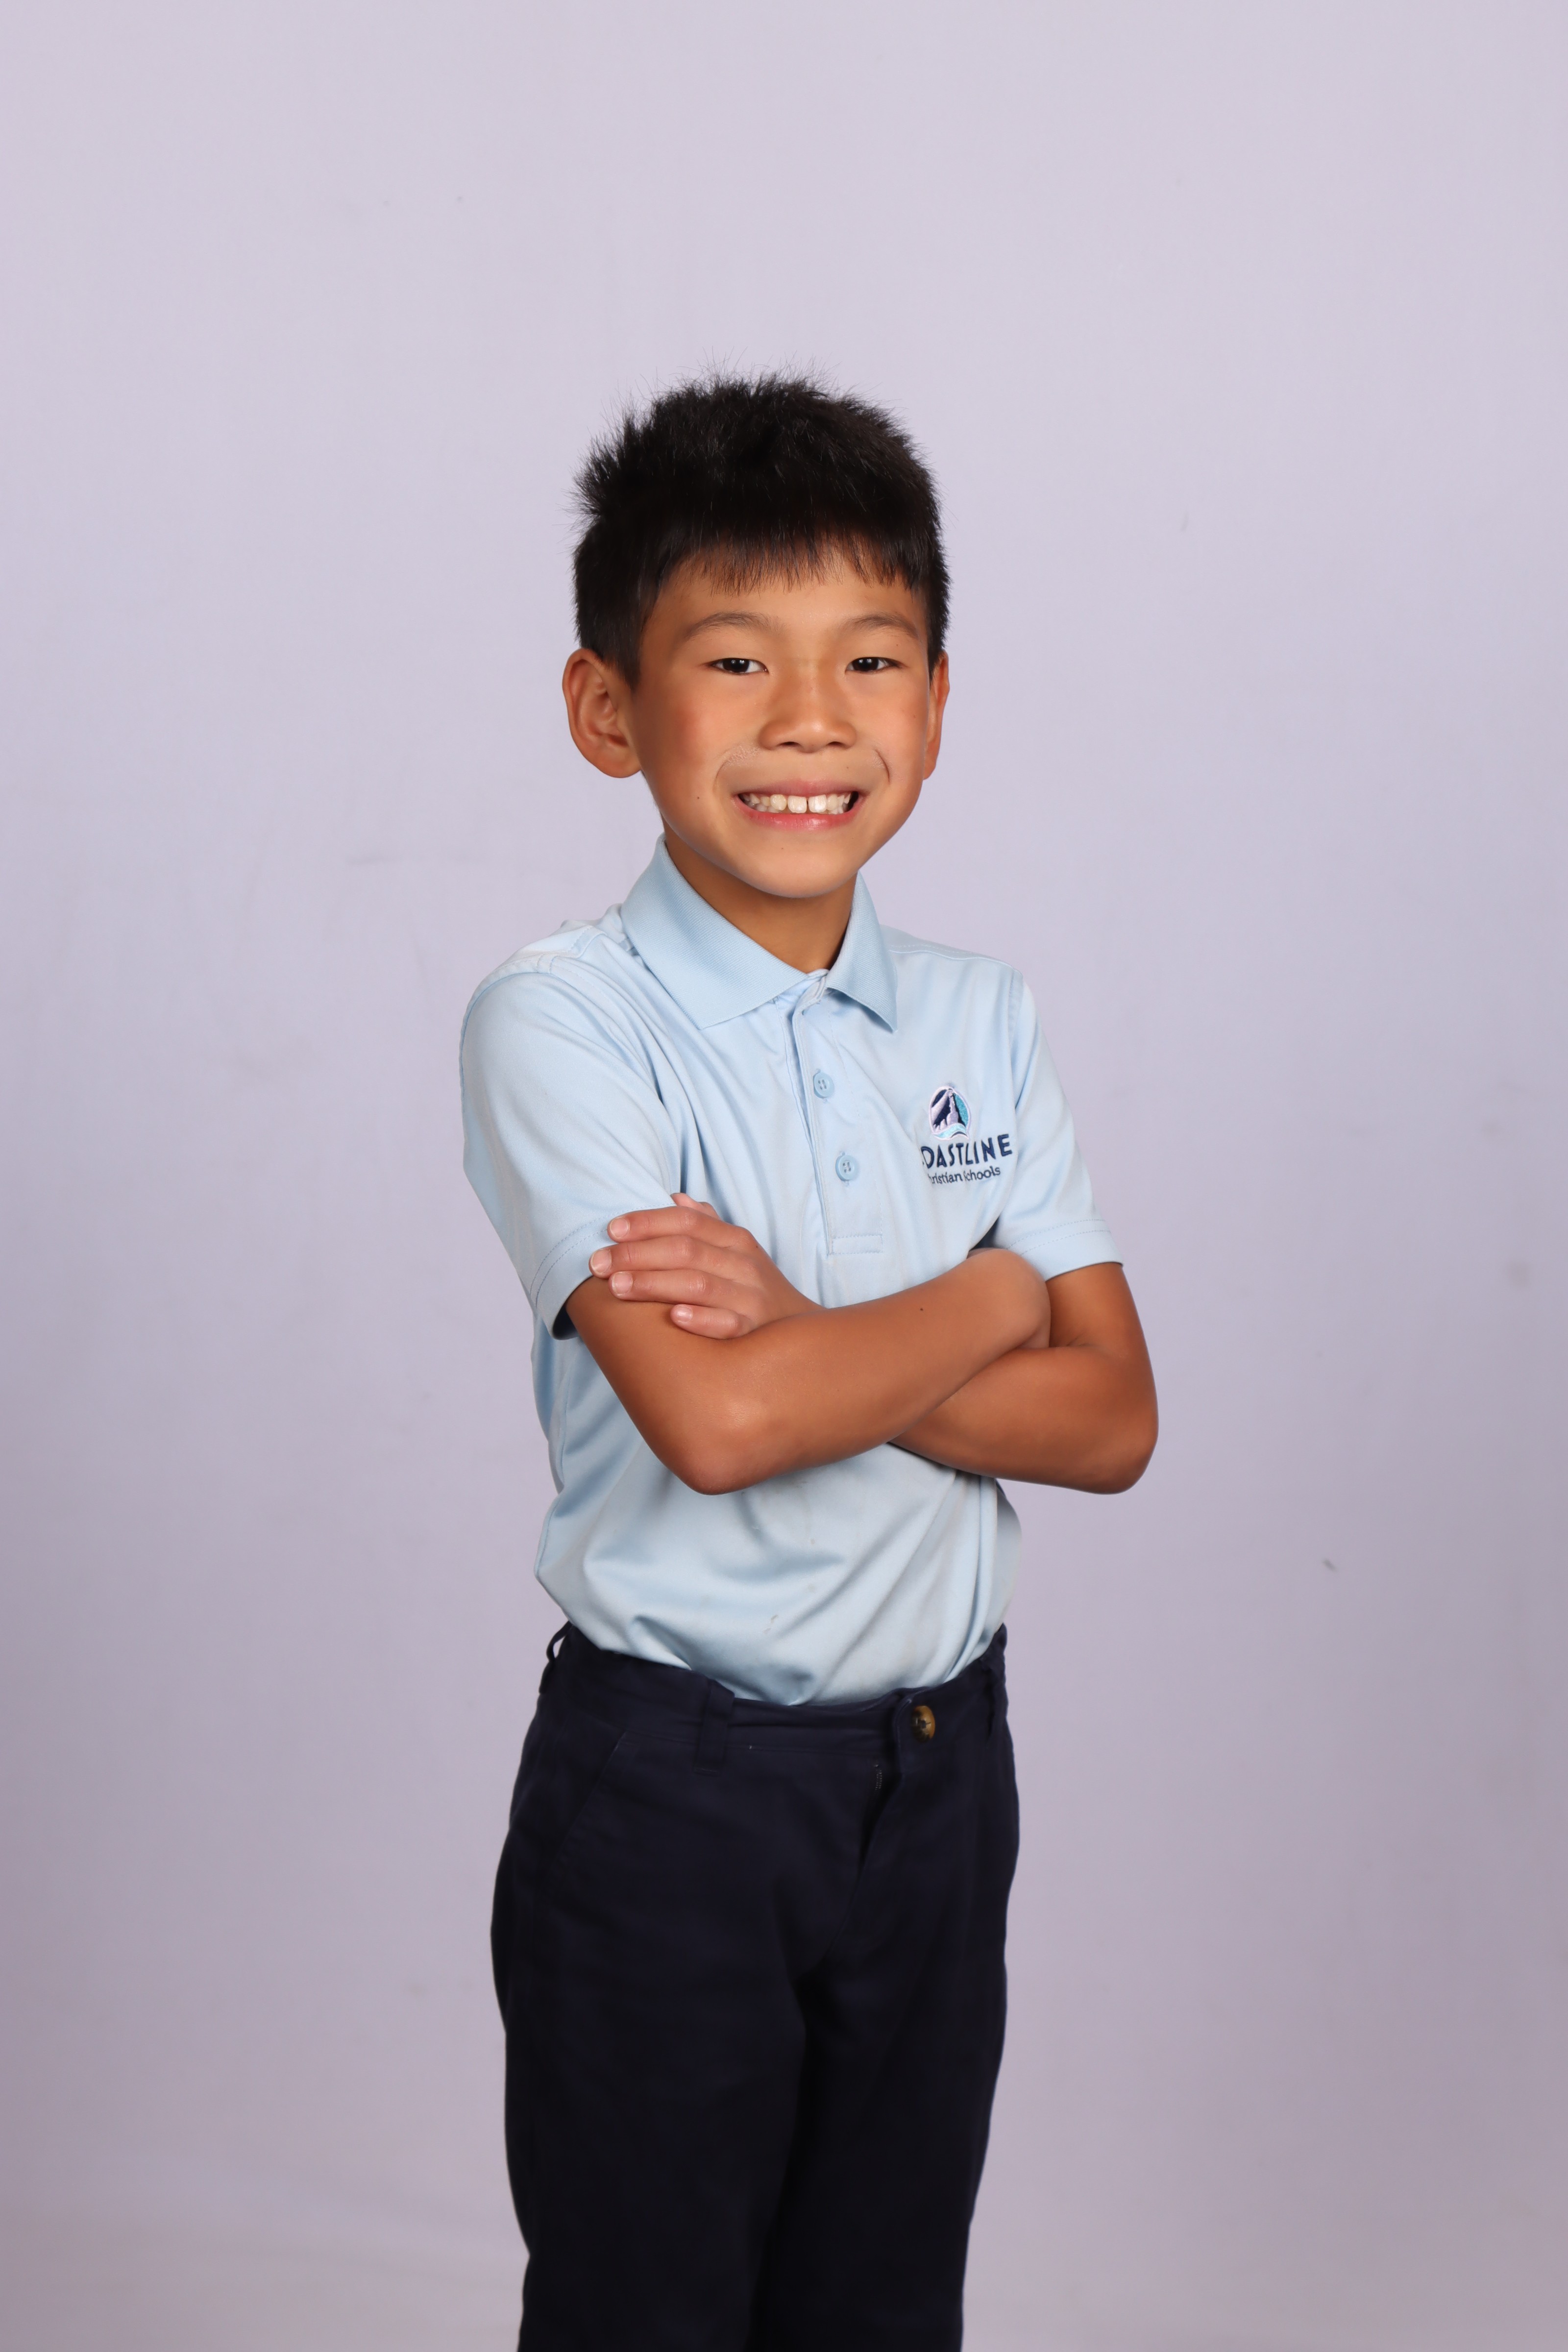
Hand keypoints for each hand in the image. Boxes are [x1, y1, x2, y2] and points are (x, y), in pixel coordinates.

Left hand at [588, 1195, 817, 1338]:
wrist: (801, 1332)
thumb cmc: (754, 1288)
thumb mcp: (737, 1251)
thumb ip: (707, 1224)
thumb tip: (675, 1198)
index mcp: (735, 1240)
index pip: (687, 1221)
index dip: (647, 1222)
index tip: (611, 1229)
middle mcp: (743, 1264)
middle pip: (686, 1250)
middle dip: (637, 1254)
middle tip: (598, 1263)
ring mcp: (751, 1297)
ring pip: (699, 1284)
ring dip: (655, 1283)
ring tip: (617, 1287)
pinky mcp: (755, 1331)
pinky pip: (727, 1324)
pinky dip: (701, 1319)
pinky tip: (674, 1317)